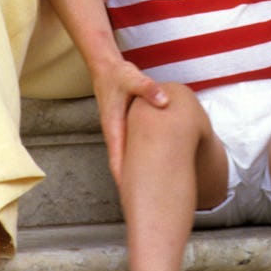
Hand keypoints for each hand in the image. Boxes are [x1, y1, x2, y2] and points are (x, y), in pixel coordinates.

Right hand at [92, 58, 168, 187]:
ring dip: (135, 173)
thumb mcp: (132, 78)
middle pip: (122, 165)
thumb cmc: (118, 75)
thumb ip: (148, 89)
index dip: (124, 179)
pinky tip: (152, 165)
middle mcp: (115, 133)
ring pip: (127, 158)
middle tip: (144, 203)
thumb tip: (164, 101)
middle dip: (131, 183)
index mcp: (114, 127)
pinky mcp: (125, 127)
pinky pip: (131, 148)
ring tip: (150, 192)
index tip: (132, 197)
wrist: (106, 68)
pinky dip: (139, 158)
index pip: (118, 159)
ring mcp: (119, 131)